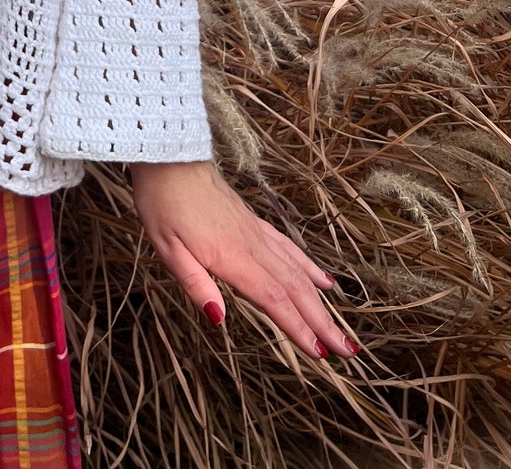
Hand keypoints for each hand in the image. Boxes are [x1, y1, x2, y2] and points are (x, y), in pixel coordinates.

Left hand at [129, 160, 357, 361]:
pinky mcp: (252, 221)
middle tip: (347, 351)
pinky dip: (308, 267)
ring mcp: (255, 232)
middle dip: (322, 322)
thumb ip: (195, 283)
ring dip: (320, 302)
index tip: (320, 353)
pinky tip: (323, 280)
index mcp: (232, 256)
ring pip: (297, 270)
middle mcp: (252, 245)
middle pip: (295, 288)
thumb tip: (218, 318)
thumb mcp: (167, 248)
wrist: (169, 156)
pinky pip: (287, 248)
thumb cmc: (163, 202)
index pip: (273, 299)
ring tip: (340, 328)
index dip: (298, 328)